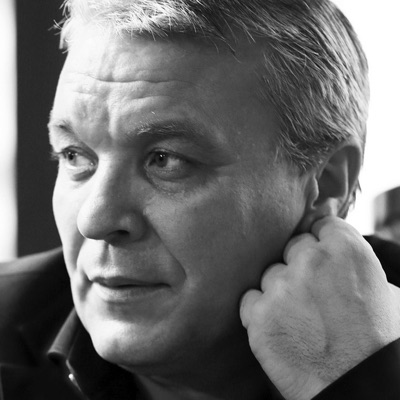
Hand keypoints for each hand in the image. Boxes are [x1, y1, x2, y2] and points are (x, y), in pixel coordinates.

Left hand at [240, 216, 399, 399]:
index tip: (322, 259)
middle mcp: (311, 261)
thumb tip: (336, 247)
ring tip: (300, 319)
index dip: (321, 243)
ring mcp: (282, 287)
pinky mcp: (260, 315)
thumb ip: (354, 261)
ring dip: (280, 291)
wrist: (361, 389)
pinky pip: (250, 300)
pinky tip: (280, 329)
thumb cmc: (377, 342)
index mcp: (346, 249)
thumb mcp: (382, 290)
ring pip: (271, 274)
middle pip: (293, 247)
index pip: (320, 225)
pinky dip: (260, 312)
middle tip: (312, 293)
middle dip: (300, 265)